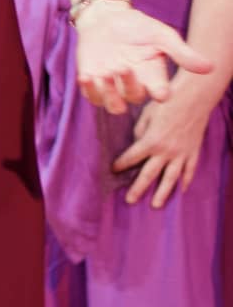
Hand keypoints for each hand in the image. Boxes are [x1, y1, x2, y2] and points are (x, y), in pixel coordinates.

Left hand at [75, 2, 212, 113]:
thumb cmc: (137, 27)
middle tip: (123, 67)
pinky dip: (89, 90)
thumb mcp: (161, 35)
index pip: (160, 92)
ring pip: (113, 104)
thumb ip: (181, 52)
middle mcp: (134, 85)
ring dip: (108, 93)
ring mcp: (113, 85)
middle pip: (134, 97)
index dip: (160, 93)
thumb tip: (209, 67)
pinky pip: (92, 96)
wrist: (106, 17)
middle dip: (129, 85)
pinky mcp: (93, 82)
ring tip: (103, 74)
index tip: (161, 92)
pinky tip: (85, 76)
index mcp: (153, 77)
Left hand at [111, 72, 217, 207]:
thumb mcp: (146, 114)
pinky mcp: (193, 153)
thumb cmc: (166, 104)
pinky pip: (188, 172)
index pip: (132, 157)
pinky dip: (184, 182)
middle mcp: (165, 151)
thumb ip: (140, 131)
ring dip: (162, 193)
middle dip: (138, 188)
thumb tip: (137, 143)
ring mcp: (181, 154)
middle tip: (129, 201)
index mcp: (151, 140)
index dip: (121, 164)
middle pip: (149, 174)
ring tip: (155, 206)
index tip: (113, 170)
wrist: (192, 100)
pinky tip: (180, 191)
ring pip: (170, 179)